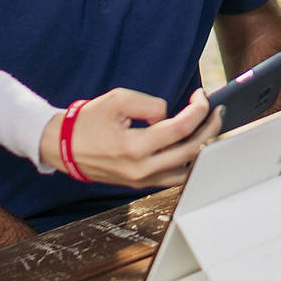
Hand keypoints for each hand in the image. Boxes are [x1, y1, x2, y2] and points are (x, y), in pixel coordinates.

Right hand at [37, 88, 219, 188]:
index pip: (180, 130)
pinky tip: (194, 144)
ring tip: (209, 127)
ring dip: (202, 147)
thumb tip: (171, 116)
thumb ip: (151, 105)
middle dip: (210, 127)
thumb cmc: (89, 121)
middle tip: (218, 110)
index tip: (203, 96)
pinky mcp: (140, 185)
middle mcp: (140, 170)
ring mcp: (141, 181)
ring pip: (187, 170)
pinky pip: (173, 177)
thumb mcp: (118, 100)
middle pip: (191, 151)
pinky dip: (188, 162)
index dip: (198, 110)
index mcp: (134, 147)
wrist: (62, 147)